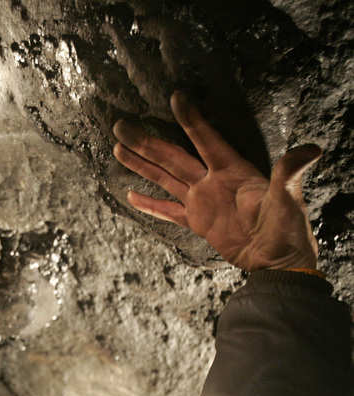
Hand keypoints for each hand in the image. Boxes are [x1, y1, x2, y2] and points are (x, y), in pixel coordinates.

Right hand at [112, 91, 320, 271]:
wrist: (278, 262)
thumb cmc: (287, 228)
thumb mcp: (288, 199)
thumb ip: (289, 174)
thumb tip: (312, 150)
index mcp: (231, 171)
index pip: (206, 140)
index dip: (191, 120)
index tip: (176, 97)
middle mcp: (211, 181)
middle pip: (173, 157)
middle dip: (147, 142)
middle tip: (122, 125)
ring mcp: (202, 201)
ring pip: (165, 179)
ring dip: (142, 165)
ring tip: (118, 149)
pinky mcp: (198, 222)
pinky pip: (169, 211)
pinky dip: (150, 205)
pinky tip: (131, 195)